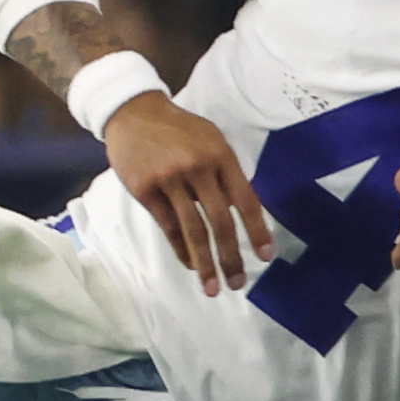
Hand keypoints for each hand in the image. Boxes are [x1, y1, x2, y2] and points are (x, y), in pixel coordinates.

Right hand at [102, 88, 272, 295]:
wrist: (134, 112)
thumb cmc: (179, 130)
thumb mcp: (211, 140)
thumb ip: (226, 174)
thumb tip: (240, 215)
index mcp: (220, 155)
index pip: (246, 200)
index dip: (257, 231)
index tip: (265, 257)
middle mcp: (197, 167)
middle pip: (220, 222)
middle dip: (231, 257)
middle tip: (238, 283)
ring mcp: (169, 180)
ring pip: (192, 230)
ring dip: (205, 263)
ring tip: (213, 288)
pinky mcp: (146, 190)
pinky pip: (168, 228)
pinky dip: (181, 250)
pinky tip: (190, 264)